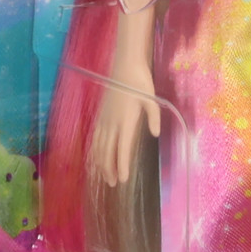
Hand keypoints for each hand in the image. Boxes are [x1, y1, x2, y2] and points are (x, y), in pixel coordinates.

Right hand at [92, 62, 160, 186]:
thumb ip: (153, 116)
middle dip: (109, 169)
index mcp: (125, 121)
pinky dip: (95, 150)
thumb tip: (155, 133)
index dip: (121, 165)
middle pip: (108, 151)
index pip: (122, 148)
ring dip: (101, 162)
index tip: (123, 179)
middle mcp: (112, 123)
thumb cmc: (140, 82)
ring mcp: (105, 119)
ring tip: (105, 176)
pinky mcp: (101, 115)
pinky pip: (96, 137)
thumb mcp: (152, 99)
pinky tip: (96, 156)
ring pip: (100, 146)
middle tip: (113, 184)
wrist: (125, 67)